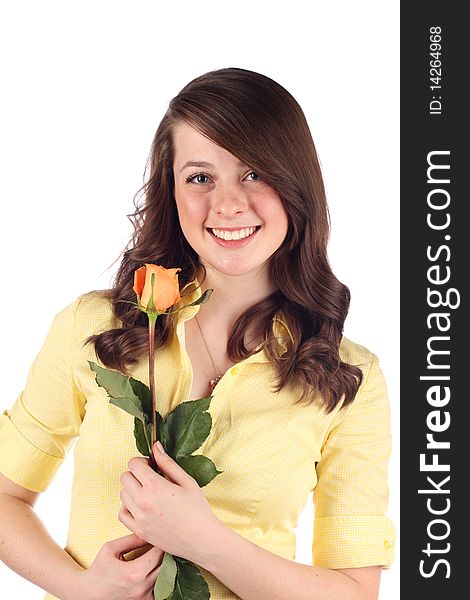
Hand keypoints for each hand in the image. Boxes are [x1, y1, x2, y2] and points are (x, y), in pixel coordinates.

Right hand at [75, 533, 163, 599]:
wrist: (89, 594)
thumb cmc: (99, 570)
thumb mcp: (111, 549)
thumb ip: (131, 539)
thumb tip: (149, 531)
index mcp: (134, 572)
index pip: (158, 553)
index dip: (160, 542)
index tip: (158, 536)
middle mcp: (142, 587)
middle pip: (166, 565)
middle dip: (165, 553)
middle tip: (161, 544)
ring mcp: (145, 597)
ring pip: (166, 577)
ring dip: (165, 565)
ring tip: (158, 556)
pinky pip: (161, 588)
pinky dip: (161, 578)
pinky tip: (154, 570)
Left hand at [119, 443, 221, 564]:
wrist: (202, 540)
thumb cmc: (198, 509)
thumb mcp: (187, 481)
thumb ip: (168, 463)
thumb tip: (155, 447)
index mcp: (155, 486)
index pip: (133, 464)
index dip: (142, 461)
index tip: (151, 465)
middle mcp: (143, 501)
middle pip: (125, 478)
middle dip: (136, 473)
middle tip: (149, 478)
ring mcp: (139, 518)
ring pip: (122, 495)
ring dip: (132, 490)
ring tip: (147, 492)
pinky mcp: (139, 531)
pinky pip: (122, 514)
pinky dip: (127, 507)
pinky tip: (140, 506)